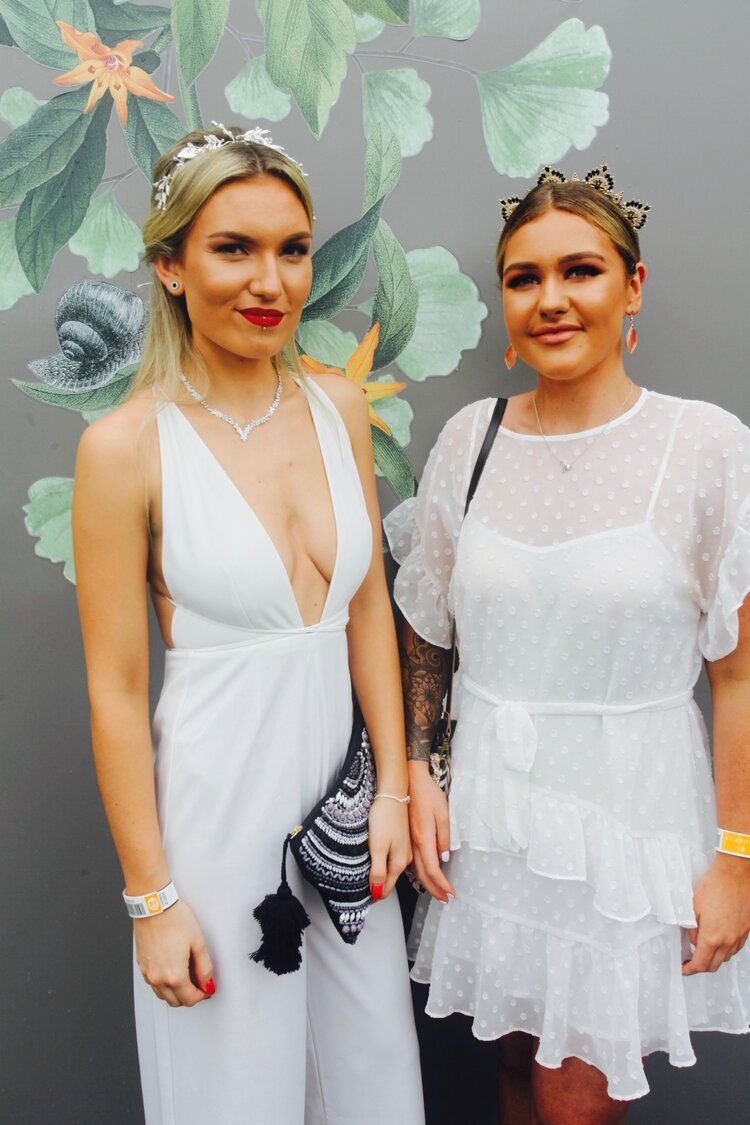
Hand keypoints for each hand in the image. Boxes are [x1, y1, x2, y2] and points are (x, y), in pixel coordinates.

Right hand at [134, 899, 214, 1005]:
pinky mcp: (142, 965)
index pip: (189, 999)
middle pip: (175, 1001)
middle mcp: (158, 978)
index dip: (202, 995)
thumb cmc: (174, 919)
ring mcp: (147, 973)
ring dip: (175, 992)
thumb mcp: (198, 943)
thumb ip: (204, 968)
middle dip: (189, 996)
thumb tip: (207, 983)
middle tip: (199, 983)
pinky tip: (172, 969)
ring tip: (187, 975)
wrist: (154, 906)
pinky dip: (164, 983)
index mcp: (174, 975)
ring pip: (163, 995)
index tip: (207, 988)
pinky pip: (153, 984)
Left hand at [368, 796, 411, 900]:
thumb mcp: (377, 847)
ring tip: (371, 883)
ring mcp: (405, 848)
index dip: (375, 896)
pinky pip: (394, 859)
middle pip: (391, 881)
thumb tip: (377, 893)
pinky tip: (379, 863)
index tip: (365, 901)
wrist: (393, 794)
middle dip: (381, 889)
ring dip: (384, 878)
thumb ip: (378, 871)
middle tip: (367, 896)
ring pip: (393, 870)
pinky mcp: (401, 839)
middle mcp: (405, 858)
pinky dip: (387, 866)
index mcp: (399, 862)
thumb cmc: (385, 817)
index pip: (387, 888)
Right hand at [407, 761, 455, 903]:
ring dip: (426, 883)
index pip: (433, 869)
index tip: (451, 894)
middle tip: (445, 899)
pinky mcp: (406, 837)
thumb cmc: (428, 794)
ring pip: (415, 869)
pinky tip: (424, 874)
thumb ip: (444, 838)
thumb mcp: (443, 814)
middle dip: (434, 889)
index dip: (442, 884)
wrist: (409, 780)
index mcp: (424, 838)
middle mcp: (414, 843)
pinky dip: (419, 872)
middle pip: (422, 874)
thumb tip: (444, 858)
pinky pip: (411, 861)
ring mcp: (408, 840)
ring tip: (436, 891)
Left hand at [682, 853, 749, 975]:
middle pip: (715, 965)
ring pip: (726, 957)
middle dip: (702, 967)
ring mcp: (739, 936)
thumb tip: (693, 940)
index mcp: (712, 937)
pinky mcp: (746, 930)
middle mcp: (727, 941)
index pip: (700, 963)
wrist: (736, 874)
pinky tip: (720, 942)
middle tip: (692, 962)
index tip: (684, 969)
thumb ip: (691, 929)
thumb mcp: (692, 907)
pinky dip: (726, 950)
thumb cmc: (714, 886)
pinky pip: (735, 948)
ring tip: (704, 951)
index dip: (690, 970)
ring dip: (715, 959)